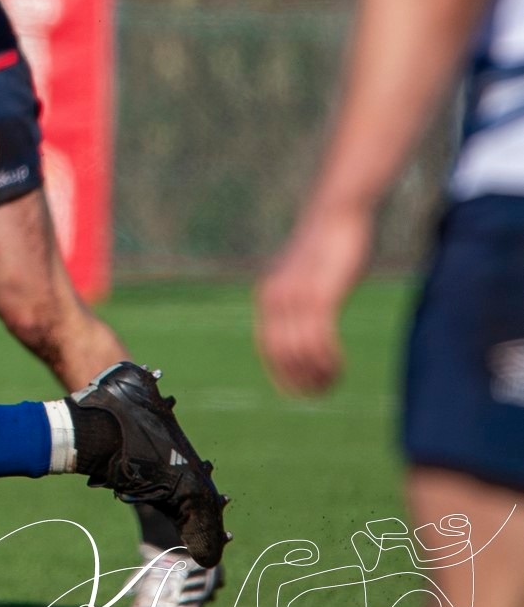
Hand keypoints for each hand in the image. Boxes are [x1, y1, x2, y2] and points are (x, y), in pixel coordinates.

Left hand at [255, 205, 372, 395]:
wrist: (337, 214)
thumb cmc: (327, 247)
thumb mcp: (306, 277)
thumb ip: (301, 300)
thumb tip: (306, 322)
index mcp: (269, 297)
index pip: (268, 350)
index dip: (285, 376)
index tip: (304, 391)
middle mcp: (275, 299)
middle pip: (282, 355)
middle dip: (301, 380)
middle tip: (323, 392)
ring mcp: (296, 297)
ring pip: (300, 351)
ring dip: (317, 373)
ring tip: (334, 381)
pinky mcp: (319, 294)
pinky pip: (318, 338)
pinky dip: (327, 359)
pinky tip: (339, 367)